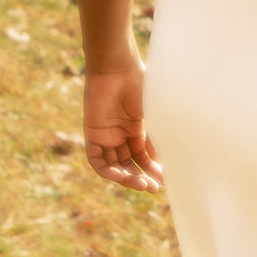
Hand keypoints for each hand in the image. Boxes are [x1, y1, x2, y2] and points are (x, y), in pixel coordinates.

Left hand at [83, 62, 162, 192]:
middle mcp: (120, 133)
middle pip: (128, 163)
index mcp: (136, 127)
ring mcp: (106, 135)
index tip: (163, 180)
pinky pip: (97, 159)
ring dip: (126, 177)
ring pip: (114, 165)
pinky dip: (107, 171)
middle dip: (140, 177)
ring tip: (140, 184)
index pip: (143, 155)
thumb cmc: (138, 85)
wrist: (117, 69)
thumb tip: (161, 162)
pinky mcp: (92, 134)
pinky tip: (120, 176)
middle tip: (152, 188)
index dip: (152, 168)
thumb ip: (153, 138)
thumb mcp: (150, 115)